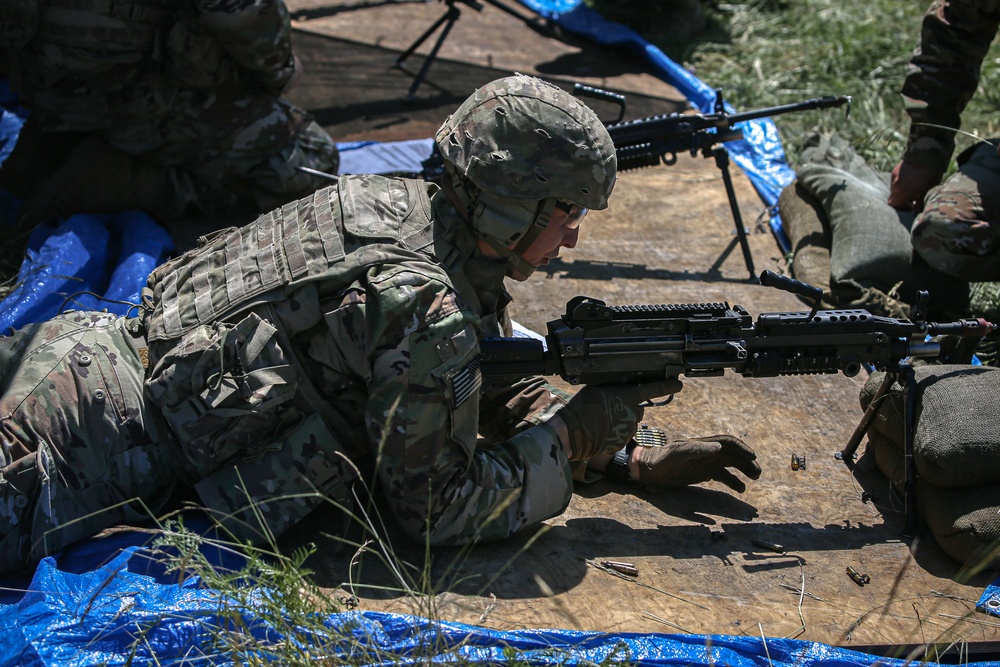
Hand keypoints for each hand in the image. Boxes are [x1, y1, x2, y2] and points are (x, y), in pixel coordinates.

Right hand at [557, 380, 681, 460]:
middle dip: (627, 408)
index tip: (678, 385)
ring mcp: (628, 429)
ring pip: (629, 422)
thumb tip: (618, 390)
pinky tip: (601, 431)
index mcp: (627, 396)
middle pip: (637, 409)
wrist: (572, 432)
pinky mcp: (622, 442)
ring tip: (601, 421)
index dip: (667, 386)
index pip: (652, 389)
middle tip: (609, 409)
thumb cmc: (581, 408)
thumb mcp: (597, 389)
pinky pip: (622, 434)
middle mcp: (632, 413)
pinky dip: (614, 433)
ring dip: (620, 421)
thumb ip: (613, 389)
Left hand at [635, 434, 760, 492]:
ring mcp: (705, 462)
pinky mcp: (702, 472)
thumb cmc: (662, 460)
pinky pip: (722, 475)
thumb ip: (697, 449)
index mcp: (703, 444)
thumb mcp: (678, 453)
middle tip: (757, 473)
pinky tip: (741, 489)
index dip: (741, 448)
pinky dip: (733, 481)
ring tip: (754, 479)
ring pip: (730, 464)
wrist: (649, 469)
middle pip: (732, 453)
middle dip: (746, 461)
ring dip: (743, 470)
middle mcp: (707, 452)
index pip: (727, 442)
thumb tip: (719, 447)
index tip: (752, 457)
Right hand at [887, 161, 941, 210]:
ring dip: (901, 190)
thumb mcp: (927, 191)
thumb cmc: (929, 175)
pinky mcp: (894, 171)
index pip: (893, 205)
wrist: (926, 155)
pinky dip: (901, 182)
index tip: (910, 206)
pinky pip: (895, 180)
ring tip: (912, 186)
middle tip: (913, 197)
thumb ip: (919, 203)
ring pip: (894, 189)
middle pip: (893, 197)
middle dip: (901, 199)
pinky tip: (910, 178)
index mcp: (902, 194)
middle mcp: (895, 187)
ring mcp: (893, 178)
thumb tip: (916, 212)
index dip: (901, 207)